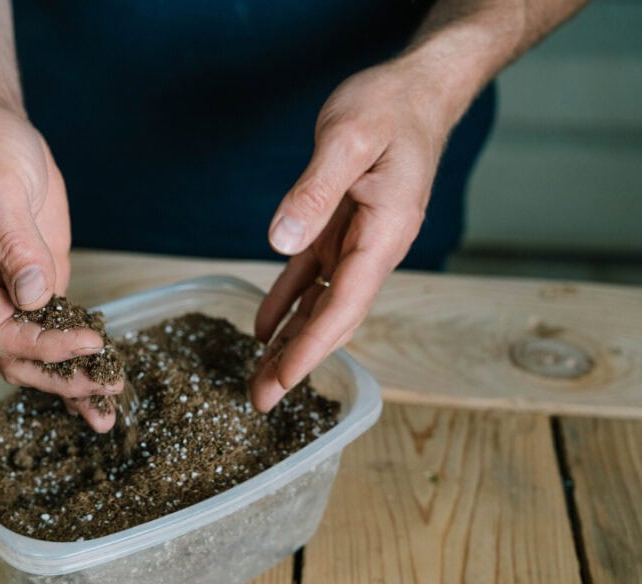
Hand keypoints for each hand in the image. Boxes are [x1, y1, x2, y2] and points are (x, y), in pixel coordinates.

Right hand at [0, 106, 120, 430]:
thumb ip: (15, 244)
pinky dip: (78, 353)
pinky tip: (104, 376)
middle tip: (107, 386)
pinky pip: (56, 327)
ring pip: (37, 352)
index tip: (88, 342)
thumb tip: (34, 296)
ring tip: (110, 405)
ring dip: (71, 378)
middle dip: (62, 376)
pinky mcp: (39, 281)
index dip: (44, 344)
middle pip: (16, 356)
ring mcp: (12, 291)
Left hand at [250, 59, 450, 411]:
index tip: (283, 380)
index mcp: (384, 232)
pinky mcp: (338, 229)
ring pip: (320, 305)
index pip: (345, 304)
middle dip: (298, 360)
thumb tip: (281, 241)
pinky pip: (310, 276)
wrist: (417, 90)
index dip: (312, 346)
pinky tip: (263, 328)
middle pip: (333, 317)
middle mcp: (374, 247)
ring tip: (258, 378)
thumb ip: (315, 189)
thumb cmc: (390, 106)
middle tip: (261, 400)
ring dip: (290, 341)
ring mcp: (356, 242)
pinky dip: (286, 302)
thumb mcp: (348, 137)